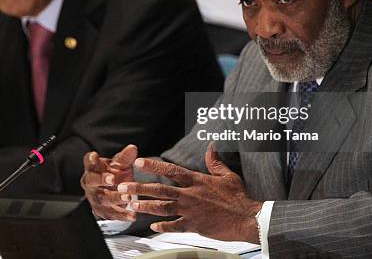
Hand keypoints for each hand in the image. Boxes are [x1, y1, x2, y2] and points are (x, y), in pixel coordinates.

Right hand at [81, 144, 137, 220]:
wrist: (115, 192)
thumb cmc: (115, 174)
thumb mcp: (120, 165)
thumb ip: (125, 157)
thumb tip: (133, 148)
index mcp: (93, 169)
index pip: (89, 162)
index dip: (90, 159)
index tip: (94, 156)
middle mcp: (90, 184)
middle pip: (91, 181)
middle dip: (101, 180)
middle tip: (112, 179)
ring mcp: (95, 198)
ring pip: (102, 199)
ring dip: (115, 198)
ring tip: (127, 197)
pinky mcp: (102, 211)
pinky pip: (111, 214)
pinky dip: (122, 215)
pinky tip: (132, 215)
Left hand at [117, 143, 261, 242]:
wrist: (247, 219)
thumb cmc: (239, 197)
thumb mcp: (227, 175)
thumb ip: (215, 161)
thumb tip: (211, 145)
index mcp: (196, 180)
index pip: (170, 170)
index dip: (153, 166)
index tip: (139, 163)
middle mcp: (190, 195)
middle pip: (160, 190)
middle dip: (140, 188)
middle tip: (124, 188)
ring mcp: (190, 211)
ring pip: (162, 208)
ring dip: (145, 206)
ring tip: (131, 205)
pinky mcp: (194, 226)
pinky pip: (174, 226)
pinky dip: (162, 226)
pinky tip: (152, 226)